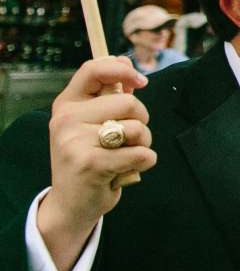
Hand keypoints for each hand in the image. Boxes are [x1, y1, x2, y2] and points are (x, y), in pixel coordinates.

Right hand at [36, 58, 155, 268]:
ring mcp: (75, 142)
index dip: (122, 70)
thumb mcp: (93, 124)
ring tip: (123, 157)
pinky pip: (141, 154)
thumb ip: (109, 96)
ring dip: (143, 144)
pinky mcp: (90, 164)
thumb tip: (127, 65)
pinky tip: (124, 172)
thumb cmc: (91, 158)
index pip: (93, 69)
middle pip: (129, 103)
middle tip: (127, 141)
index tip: (141, 82)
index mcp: (66, 105)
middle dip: (142, 122)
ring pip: (138, 129)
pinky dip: (144, 163)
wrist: (71, 205)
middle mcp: (65, 120)